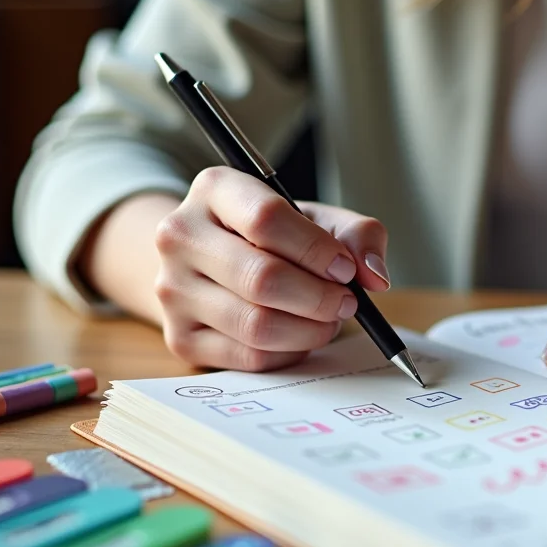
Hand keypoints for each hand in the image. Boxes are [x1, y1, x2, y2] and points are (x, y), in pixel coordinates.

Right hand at [152, 166, 390, 370]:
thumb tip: (374, 276)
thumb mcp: (318, 220)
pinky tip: (299, 336)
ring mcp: (172, 290)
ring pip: (256, 324)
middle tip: (347, 303)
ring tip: (328, 321)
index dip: (316, 250)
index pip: (266, 219)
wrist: (212, 264)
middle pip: (261, 278)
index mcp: (214, 189)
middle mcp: (180, 236)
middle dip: (319, 297)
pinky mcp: (179, 337)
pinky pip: (248, 357)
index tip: (345, 269)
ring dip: (309, 330)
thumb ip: (357, 236)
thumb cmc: (275, 238)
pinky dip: (288, 352)